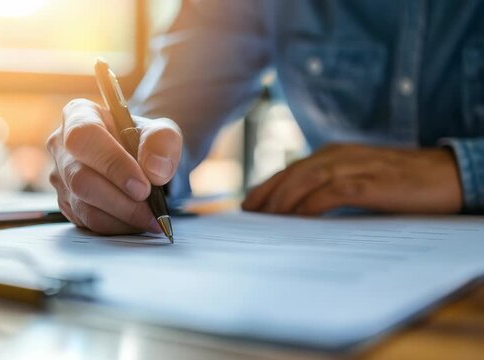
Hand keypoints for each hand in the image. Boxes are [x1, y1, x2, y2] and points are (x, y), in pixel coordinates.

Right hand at [46, 99, 181, 233]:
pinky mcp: (66, 203)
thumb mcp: (162, 132)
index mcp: (79, 114)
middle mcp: (61, 145)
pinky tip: (136, 222)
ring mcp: (60, 177)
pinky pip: (87, 222)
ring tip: (150, 218)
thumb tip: (155, 171)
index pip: (84, 137)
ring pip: (83, 205)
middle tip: (150, 210)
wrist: (139, 160)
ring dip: (121, 217)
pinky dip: (116, 226)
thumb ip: (163, 143)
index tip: (142, 186)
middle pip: (80, 178)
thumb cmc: (144, 141)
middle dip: (120, 199)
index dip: (112, 164)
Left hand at [242, 144, 462, 214]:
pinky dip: (310, 205)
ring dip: (282, 200)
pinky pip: (331, 192)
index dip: (267, 187)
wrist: (449, 174)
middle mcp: (339, 155)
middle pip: (292, 173)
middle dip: (266, 195)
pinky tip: (297, 219)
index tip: (249, 205)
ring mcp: (355, 167)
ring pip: (306, 180)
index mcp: (334, 153)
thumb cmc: (403, 182)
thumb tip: (301, 212)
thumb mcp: (362, 180)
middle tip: (249, 216)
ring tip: (266, 220)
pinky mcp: (371, 183)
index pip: (291, 170)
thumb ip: (334, 188)